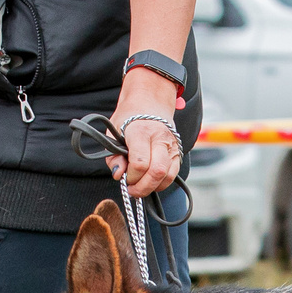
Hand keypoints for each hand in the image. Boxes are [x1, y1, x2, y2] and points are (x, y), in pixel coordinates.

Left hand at [112, 68, 181, 196]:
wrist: (149, 103)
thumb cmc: (128, 119)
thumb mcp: (113, 133)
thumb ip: (113, 156)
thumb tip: (119, 174)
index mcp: (141, 131)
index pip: (140, 163)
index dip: (130, 176)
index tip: (123, 177)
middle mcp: (160, 138)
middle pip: (157, 171)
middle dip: (142, 187)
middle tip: (131, 188)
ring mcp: (172, 145)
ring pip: (167, 176)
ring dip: (152, 187)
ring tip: (139, 186)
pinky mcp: (178, 152)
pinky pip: (173, 175)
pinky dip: (161, 183)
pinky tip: (150, 181)